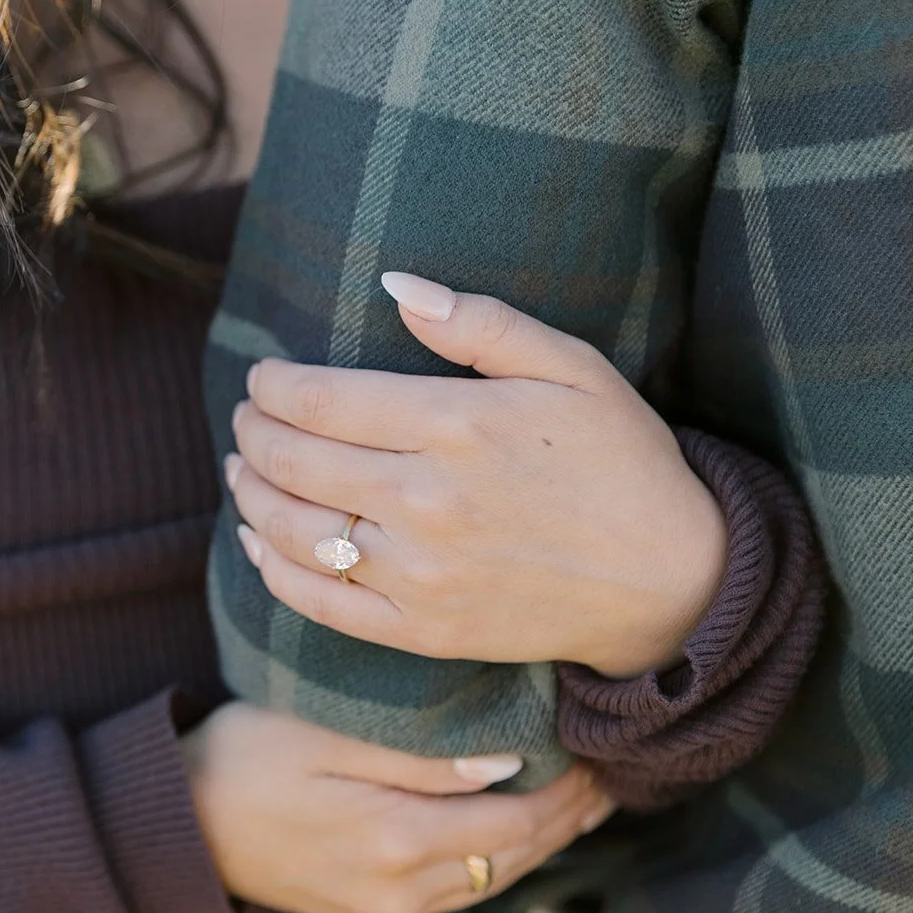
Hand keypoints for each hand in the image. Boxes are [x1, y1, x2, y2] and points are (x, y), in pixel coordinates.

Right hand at [182, 703, 614, 912]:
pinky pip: (454, 891)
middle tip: (605, 773)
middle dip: (565, 816)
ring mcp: (384, 912)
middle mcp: (400, 890)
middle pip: (514, 856)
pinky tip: (508, 827)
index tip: (596, 751)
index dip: (566, 790)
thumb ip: (418, 753)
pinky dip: (493, 857)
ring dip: (536, 840)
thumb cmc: (244, 756)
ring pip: (490, 879)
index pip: (516, 819)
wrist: (179, 822)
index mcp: (395, 839)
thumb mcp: (324, 733)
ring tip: (575, 801)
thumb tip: (508, 761)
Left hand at [227, 272, 726, 676]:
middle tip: (245, 418)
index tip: (261, 377)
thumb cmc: (622, 461)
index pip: (320, 400)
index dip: (273, 386)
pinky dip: (273, 569)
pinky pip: (320, 602)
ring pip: (293, 531)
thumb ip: (479, 322)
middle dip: (253, 433)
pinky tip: (257, 541)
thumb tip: (396, 284)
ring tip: (241, 469)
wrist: (671, 580)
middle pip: (293, 462)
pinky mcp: (421, 629)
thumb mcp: (571, 368)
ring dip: (250, 495)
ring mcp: (418, 573)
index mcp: (456, 426)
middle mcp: (426, 501)